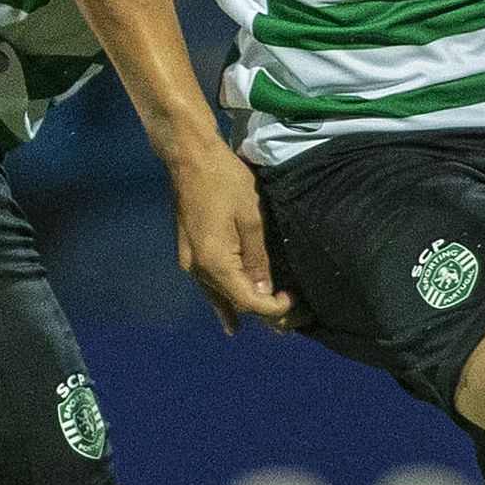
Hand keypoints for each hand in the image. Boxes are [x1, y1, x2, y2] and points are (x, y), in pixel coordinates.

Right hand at [170, 146, 294, 332]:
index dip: (272, 308)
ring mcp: (190, 262)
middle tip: (294, 318)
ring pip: (220, 295)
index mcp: (214, 262)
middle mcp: (197, 269)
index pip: (247, 299)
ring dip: (246, 309)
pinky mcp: (189, 252)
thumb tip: (264, 290)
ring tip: (273, 327)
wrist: (189, 157)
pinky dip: (223, 303)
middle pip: (233, 301)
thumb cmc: (224, 180)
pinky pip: (209, 285)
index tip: (295, 303)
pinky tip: (230, 322)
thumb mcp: (250, 217)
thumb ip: (257, 258)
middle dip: (264, 312)